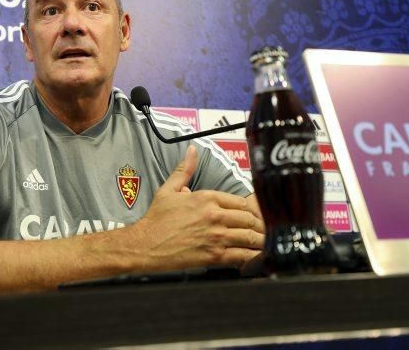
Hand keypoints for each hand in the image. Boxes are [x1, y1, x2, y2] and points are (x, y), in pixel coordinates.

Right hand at [128, 145, 264, 270]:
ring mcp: (216, 236)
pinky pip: (243, 256)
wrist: (145, 244)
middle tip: (262, 231)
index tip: (252, 216)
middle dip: (258, 226)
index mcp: (206, 198)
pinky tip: (254, 257)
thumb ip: (184, 170)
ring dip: (259, 241)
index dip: (250, 210)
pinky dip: (252, 257)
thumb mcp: (168, 190)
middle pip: (249, 219)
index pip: (241, 202)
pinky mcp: (215, 256)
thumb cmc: (156, 219)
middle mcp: (214, 216)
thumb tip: (192, 150)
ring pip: (250, 237)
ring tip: (263, 244)